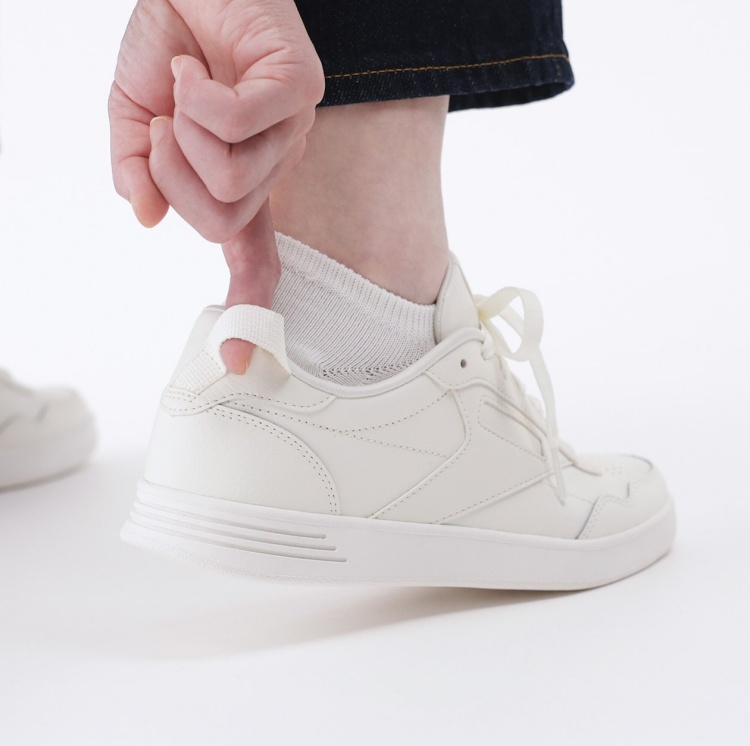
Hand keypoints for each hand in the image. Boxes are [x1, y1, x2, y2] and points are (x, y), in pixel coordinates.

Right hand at [109, 0, 323, 371]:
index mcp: (240, 179)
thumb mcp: (133, 114)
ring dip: (182, 132)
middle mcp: (273, 165)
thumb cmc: (169, 40)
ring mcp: (292, 131)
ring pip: (233, 179)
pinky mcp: (300, 89)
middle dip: (172, 174)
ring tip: (183, 88)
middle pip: (223, 219)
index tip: (235, 360)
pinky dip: (197, 97)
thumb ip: (137, 166)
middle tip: (160, 126)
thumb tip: (145, 214)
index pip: (255, 254)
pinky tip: (196, 70)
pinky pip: (239, 125)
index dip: (245, 305)